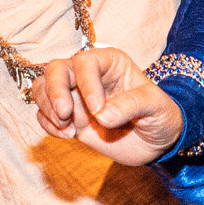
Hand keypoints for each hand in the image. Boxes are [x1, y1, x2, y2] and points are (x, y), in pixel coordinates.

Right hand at [32, 48, 184, 166]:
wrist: (156, 142)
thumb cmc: (160, 116)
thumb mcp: (157, 107)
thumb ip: (132, 105)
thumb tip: (103, 115)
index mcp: (110, 63)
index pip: (86, 62)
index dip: (86, 83)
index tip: (98, 109)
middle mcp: (88, 75)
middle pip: (55, 69)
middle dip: (54, 91)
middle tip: (65, 114)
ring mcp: (75, 96)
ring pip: (43, 88)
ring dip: (47, 108)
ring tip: (68, 128)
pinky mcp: (68, 117)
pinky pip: (43, 114)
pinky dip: (47, 125)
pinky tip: (68, 135)